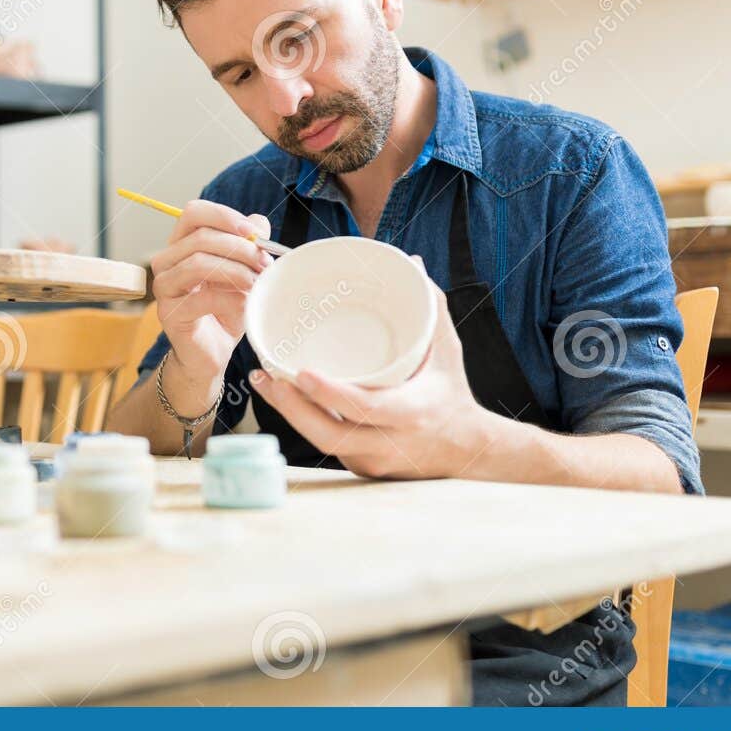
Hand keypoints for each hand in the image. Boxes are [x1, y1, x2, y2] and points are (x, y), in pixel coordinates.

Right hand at [149, 200, 271, 385]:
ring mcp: (164, 287)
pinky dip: (230, 299)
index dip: (224, 216)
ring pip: (197, 263)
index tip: (254, 232)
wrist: (213, 352)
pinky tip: (245, 305)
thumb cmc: (226, 309)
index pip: (193, 213)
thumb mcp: (242, 271)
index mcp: (182, 244)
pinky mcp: (169, 313)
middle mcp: (167, 261)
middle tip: (265, 263)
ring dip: (235, 271)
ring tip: (257, 283)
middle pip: (200, 237)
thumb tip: (258, 222)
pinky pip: (201, 298)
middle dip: (239, 248)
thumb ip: (248, 244)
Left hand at [248, 270, 500, 479]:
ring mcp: (373, 460)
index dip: (331, 394)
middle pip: (329, 434)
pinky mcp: (362, 468)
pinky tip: (284, 399)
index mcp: (412, 411)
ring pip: (321, 442)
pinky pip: (327, 446)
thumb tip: (412, 263)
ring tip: (264, 383)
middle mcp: (390, 443)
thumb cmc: (451, 392)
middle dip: (291, 408)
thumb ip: (431, 306)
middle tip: (265, 376)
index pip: (366, 408)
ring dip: (289, 414)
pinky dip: (305, 422)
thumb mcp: (448, 349)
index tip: (302, 373)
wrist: (466, 450)